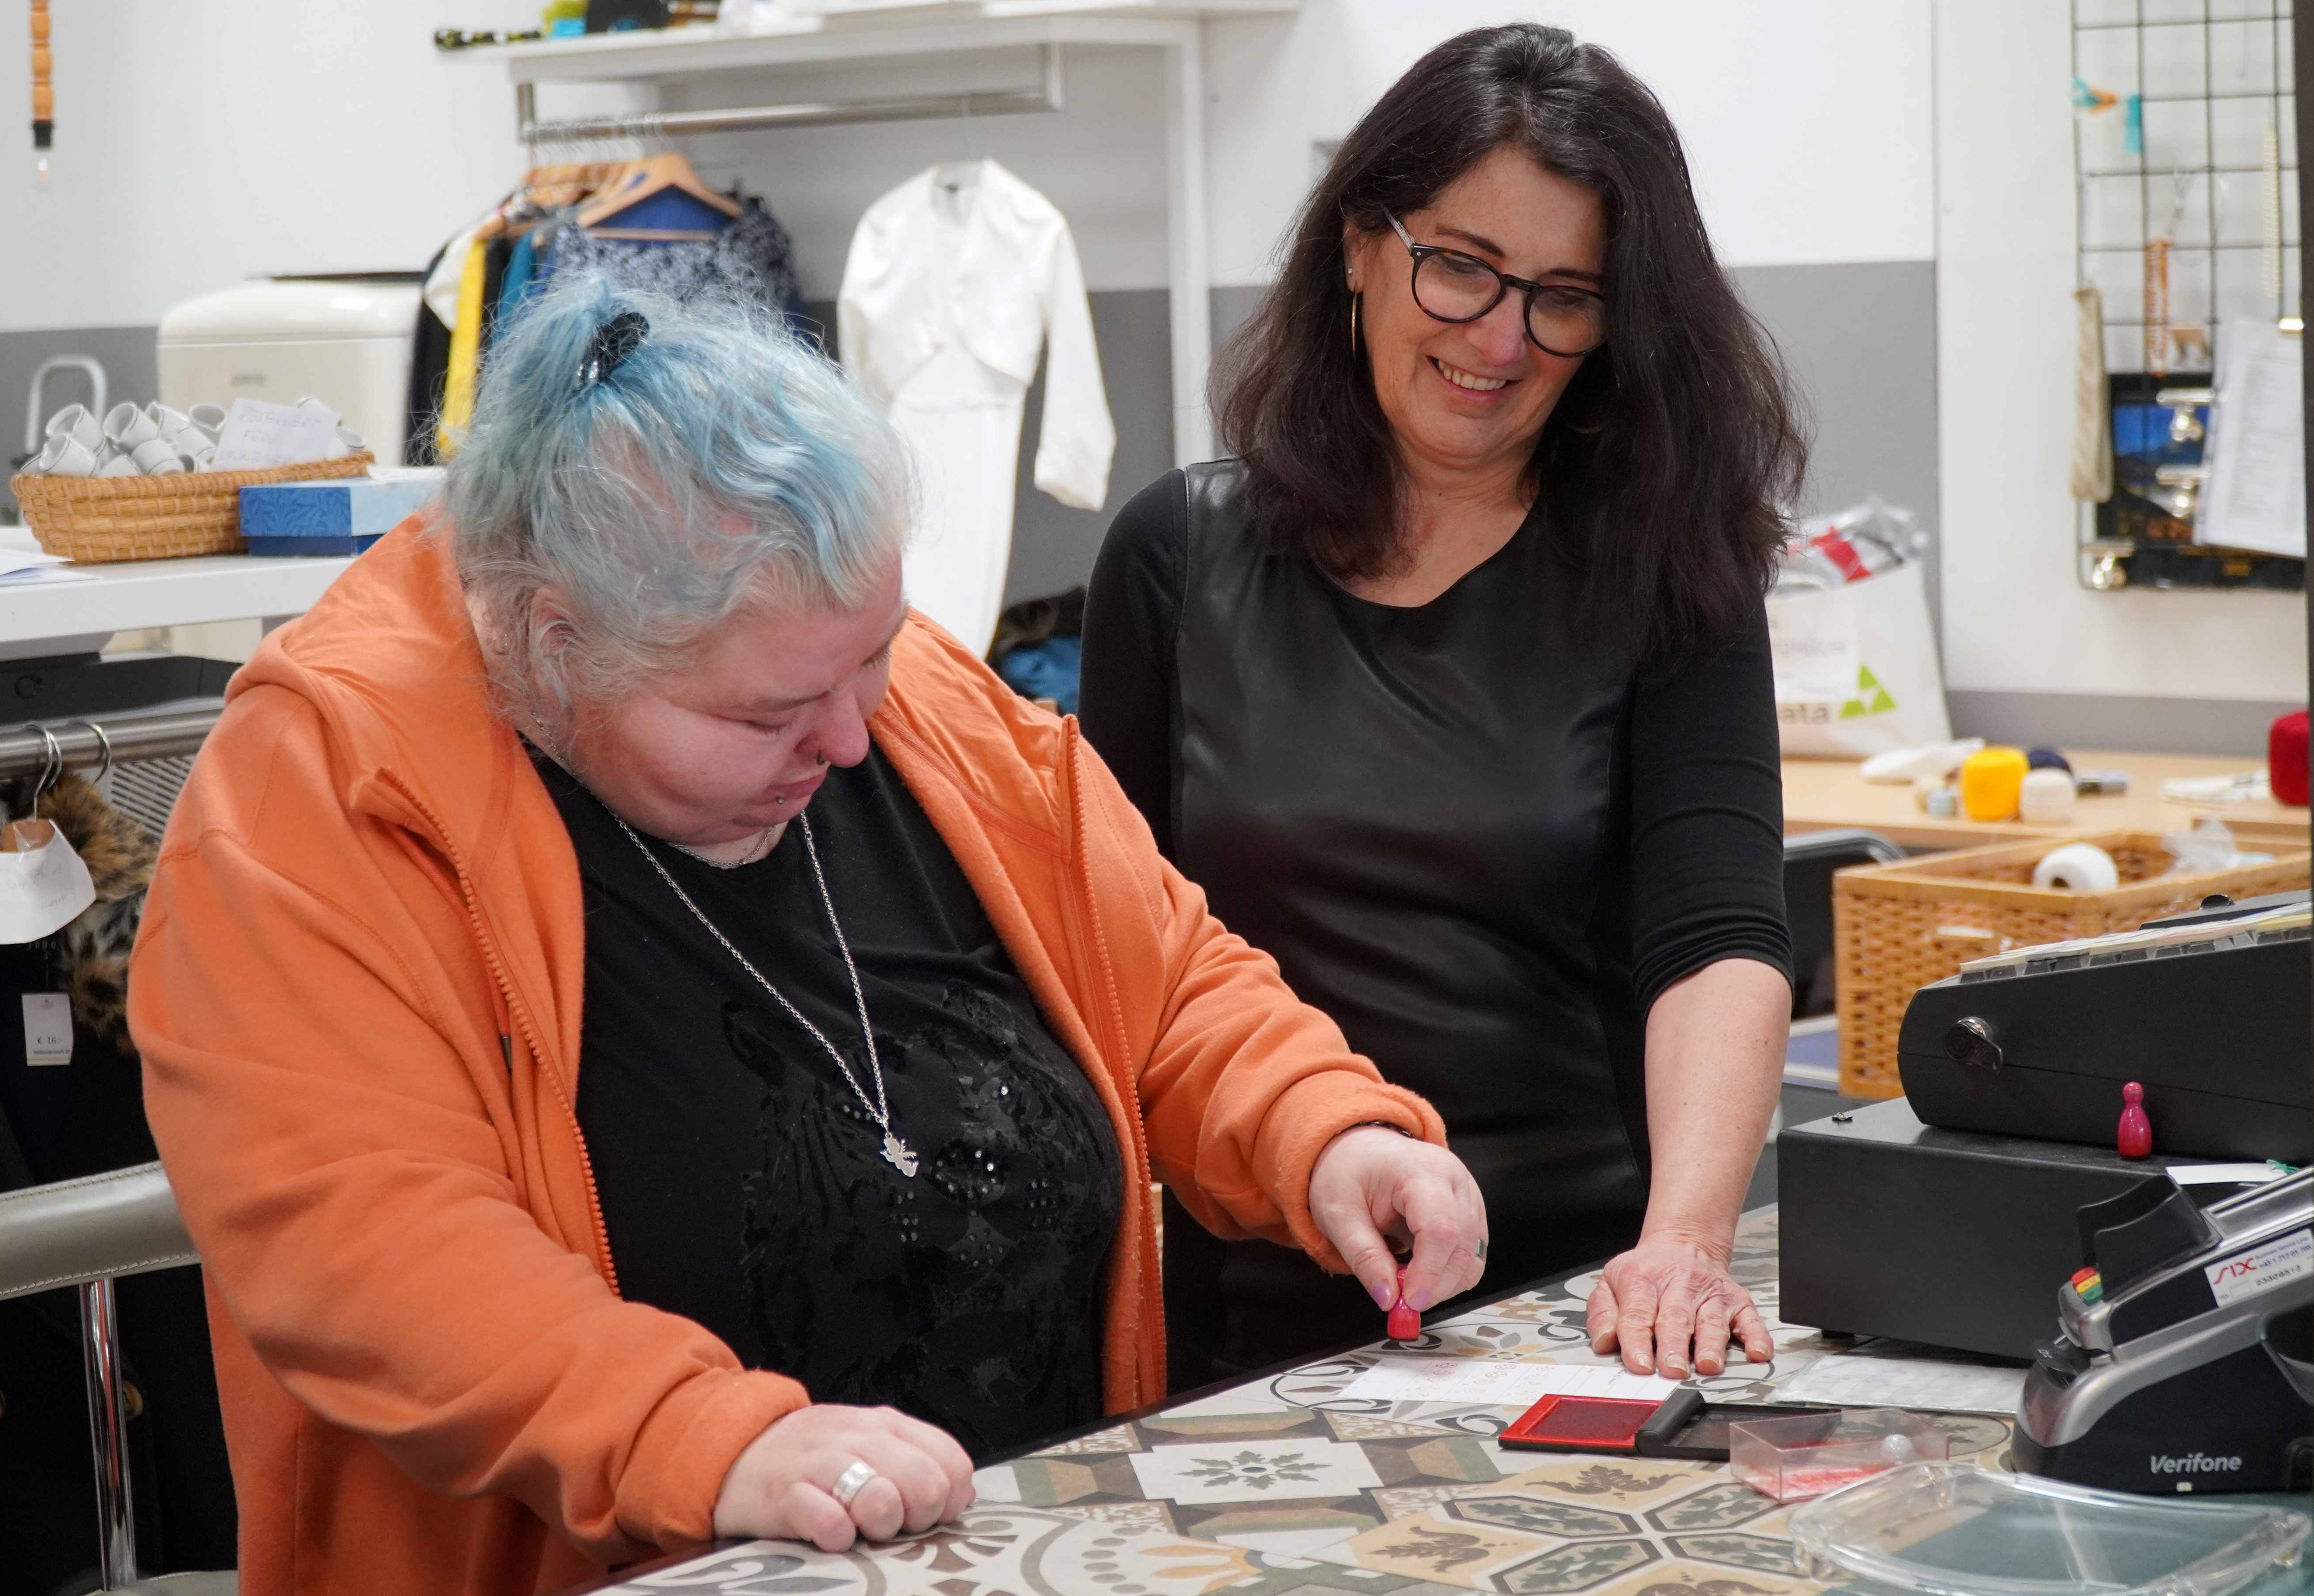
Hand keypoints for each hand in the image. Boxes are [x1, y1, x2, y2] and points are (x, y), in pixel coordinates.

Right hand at [713, 1404, 975, 1550]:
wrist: (735, 1449)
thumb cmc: (811, 1456)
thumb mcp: (869, 1444)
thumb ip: (916, 1461)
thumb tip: (960, 1494)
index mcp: (887, 1425)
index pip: (951, 1463)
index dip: (947, 1499)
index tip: (926, 1513)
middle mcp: (860, 1437)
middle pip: (925, 1486)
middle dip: (916, 1517)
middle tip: (890, 1523)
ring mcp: (822, 1463)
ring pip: (882, 1501)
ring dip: (878, 1526)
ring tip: (858, 1524)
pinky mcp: (786, 1494)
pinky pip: (829, 1524)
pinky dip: (835, 1536)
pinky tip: (829, 1532)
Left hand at [1307, 1124, 1486, 1316]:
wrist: (1363, 1150)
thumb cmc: (1349, 1175)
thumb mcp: (1338, 1215)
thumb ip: (1364, 1257)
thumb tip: (1387, 1299)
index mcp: (1420, 1171)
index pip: (1440, 1228)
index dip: (1428, 1272)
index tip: (1407, 1301)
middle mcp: (1455, 1179)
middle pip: (1462, 1246)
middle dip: (1435, 1285)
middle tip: (1401, 1302)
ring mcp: (1469, 1195)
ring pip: (1472, 1256)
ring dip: (1443, 1283)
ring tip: (1405, 1281)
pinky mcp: (1472, 1212)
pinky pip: (1472, 1255)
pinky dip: (1450, 1274)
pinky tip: (1420, 1271)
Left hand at [1585, 1235, 1772, 1378]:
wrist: (1683, 1242)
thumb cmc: (1647, 1271)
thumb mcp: (1612, 1282)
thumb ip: (1602, 1314)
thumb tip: (1604, 1343)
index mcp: (1643, 1280)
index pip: (1637, 1314)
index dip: (1637, 1340)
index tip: (1639, 1364)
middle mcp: (1679, 1285)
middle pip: (1676, 1319)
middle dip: (1674, 1346)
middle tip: (1672, 1370)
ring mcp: (1711, 1293)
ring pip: (1711, 1321)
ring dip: (1710, 1345)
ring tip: (1707, 1365)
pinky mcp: (1737, 1301)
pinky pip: (1750, 1320)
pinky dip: (1756, 1336)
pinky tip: (1756, 1352)